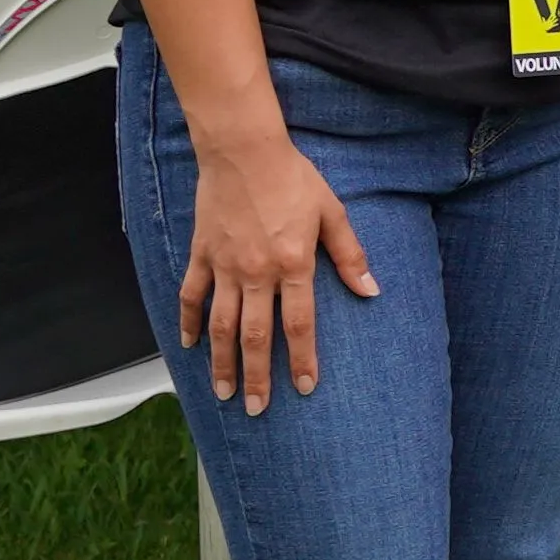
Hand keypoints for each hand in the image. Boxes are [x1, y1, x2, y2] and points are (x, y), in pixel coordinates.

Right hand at [178, 126, 373, 410]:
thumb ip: (349, 255)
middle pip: (256, 336)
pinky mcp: (201, 254)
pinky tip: (188, 347)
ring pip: (220, 325)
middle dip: (258, 376)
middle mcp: (257, 273)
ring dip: (222, 362)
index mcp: (293, 265)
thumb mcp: (332, 213)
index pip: (299, 324)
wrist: (244, 150)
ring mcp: (225, 266)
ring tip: (224, 392)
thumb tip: (371, 291)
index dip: (303, 359)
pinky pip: (191, 295)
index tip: (305, 388)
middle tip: (257, 409)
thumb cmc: (293, 178)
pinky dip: (188, 323)